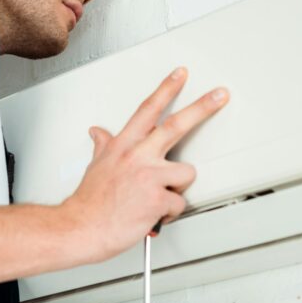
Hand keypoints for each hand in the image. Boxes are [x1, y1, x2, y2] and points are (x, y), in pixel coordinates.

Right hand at [62, 67, 228, 263]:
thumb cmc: (89, 201)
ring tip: (157, 197)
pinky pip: (179, 203)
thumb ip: (102, 146)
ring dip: (176, 188)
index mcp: (122, 145)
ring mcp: (148, 176)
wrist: (81, 227)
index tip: (180, 75)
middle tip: (219, 95)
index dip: (166, 89)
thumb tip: (98, 133)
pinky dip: (168, 213)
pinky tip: (153, 214)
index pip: (148, 109)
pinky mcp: (157, 199)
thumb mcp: (95, 165)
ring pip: (186, 173)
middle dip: (202, 107)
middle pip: (176, 125)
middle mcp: (136, 156)